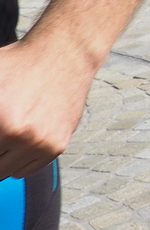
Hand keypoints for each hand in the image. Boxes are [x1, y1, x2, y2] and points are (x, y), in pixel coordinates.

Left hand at [0, 40, 92, 179]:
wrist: (63, 57)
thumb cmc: (18, 64)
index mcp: (1, 120)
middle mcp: (19, 134)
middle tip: (0, 128)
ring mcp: (40, 142)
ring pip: (3, 172)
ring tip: (4, 134)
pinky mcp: (57, 146)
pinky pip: (26, 171)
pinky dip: (17, 161)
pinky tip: (19, 139)